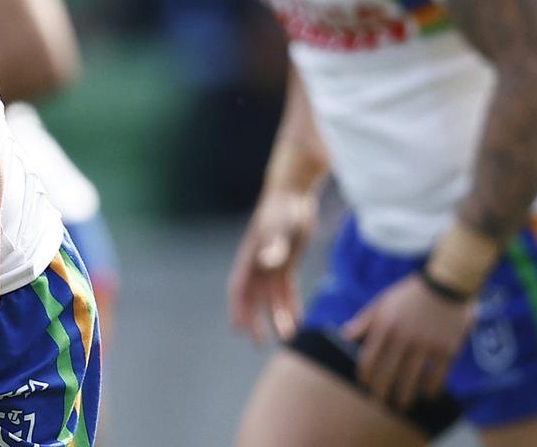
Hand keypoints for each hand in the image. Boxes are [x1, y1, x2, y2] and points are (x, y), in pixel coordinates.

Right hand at [227, 190, 315, 344]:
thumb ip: (273, 247)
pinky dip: (291, 304)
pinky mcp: (287, 262)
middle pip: (254, 298)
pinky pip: (287, 289)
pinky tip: (298, 318)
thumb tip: (267, 263)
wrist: (293, 193)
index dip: (238, 310)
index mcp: (249, 258)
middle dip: (255, 320)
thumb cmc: (282, 209)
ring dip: (277, 316)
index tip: (240, 329)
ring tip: (287, 335)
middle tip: (260, 343)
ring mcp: (272, 263)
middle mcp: (258, 264)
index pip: (239, 289)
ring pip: (272, 297)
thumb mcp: (278, 228)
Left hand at [342, 273, 474, 410]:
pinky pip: (438, 375)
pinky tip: (429, 395)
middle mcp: (403, 338)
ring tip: (402, 406)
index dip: (365, 375)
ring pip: (412, 378)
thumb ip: (364, 321)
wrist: (445, 284)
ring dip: (406, 395)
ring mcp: (426, 344)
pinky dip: (432, 388)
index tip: (365, 385)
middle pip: (388, 372)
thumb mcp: (382, 302)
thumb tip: (344, 336)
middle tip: (380, 404)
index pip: (369, 358)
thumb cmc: (409, 294)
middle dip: (382, 392)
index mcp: (385, 326)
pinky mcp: (447, 349)